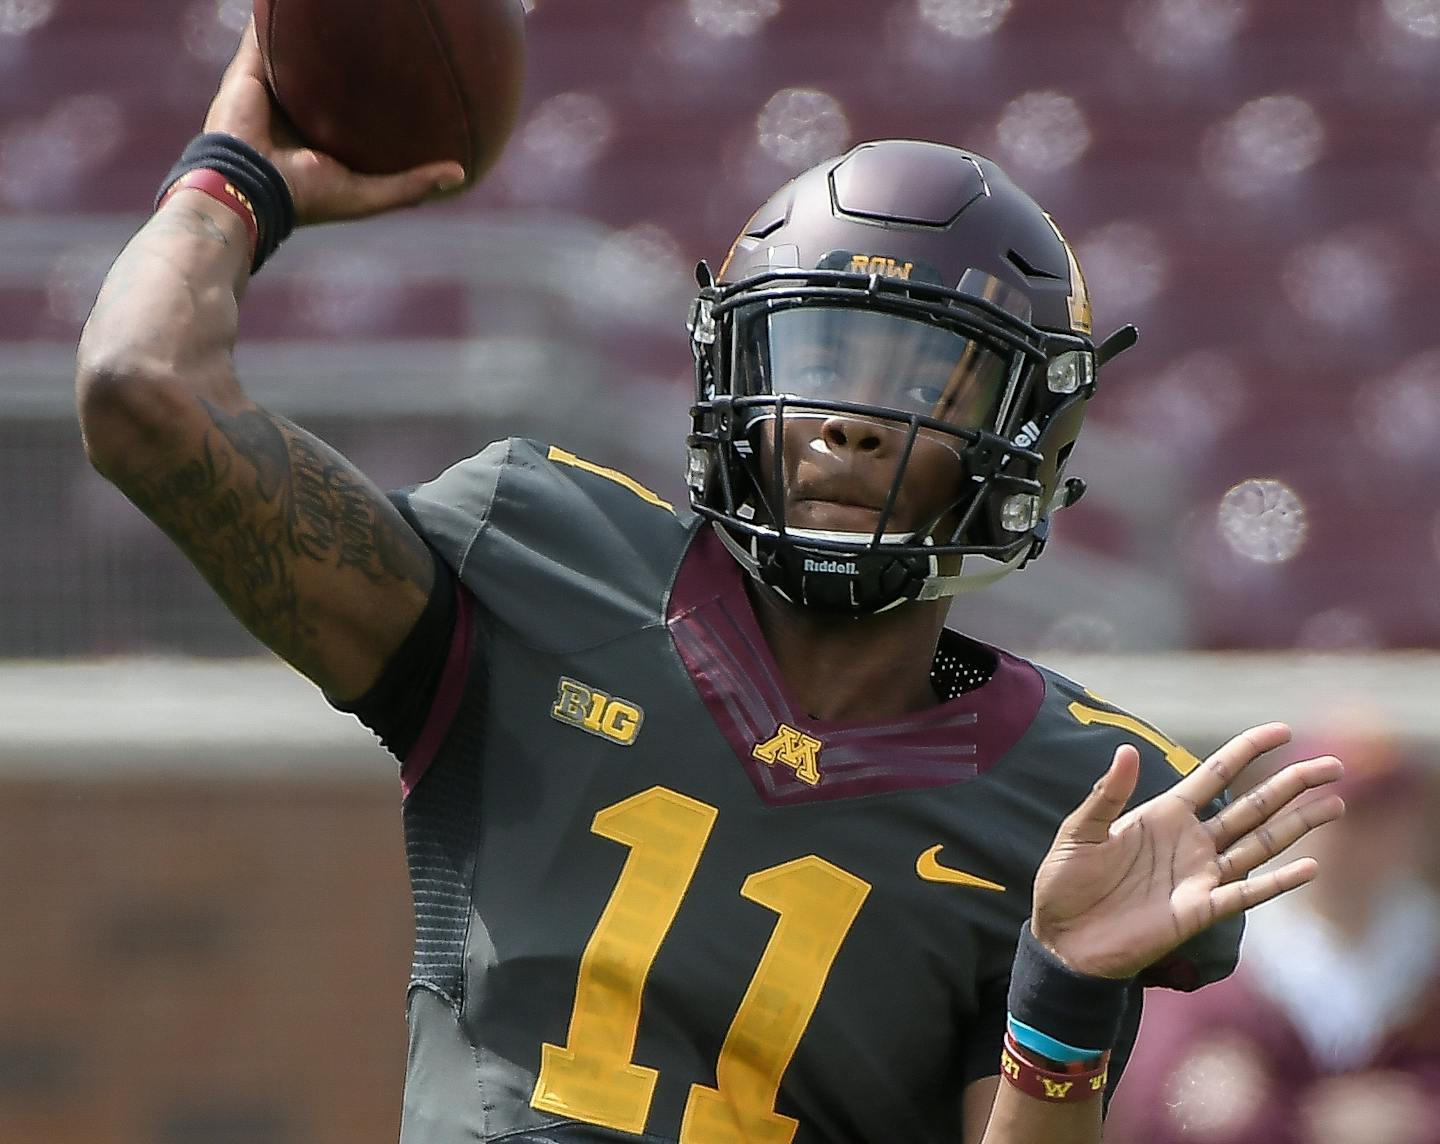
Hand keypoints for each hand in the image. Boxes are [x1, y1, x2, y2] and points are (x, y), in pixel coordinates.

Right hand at [200, 21, 465, 224]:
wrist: (248, 187)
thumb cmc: (307, 197)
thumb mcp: (369, 195)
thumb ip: (411, 184)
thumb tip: (460, 173)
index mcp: (320, 138)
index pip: (351, 108)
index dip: (373, 90)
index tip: (405, 71)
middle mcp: (295, 110)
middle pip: (325, 73)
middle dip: (344, 51)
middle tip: (376, 27)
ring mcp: (270, 88)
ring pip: (294, 48)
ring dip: (308, 27)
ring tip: (337, 3)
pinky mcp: (247, 70)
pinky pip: (262, 33)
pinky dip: (276, 12)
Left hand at [1030, 722, 1343, 978]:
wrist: (1062, 940)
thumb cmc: (1065, 883)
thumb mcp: (1080, 831)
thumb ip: (1106, 793)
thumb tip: (1128, 749)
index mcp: (1164, 814)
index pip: (1216, 774)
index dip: (1248, 750)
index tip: (1282, 730)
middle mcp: (1191, 842)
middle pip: (1253, 806)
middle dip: (1292, 785)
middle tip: (1333, 765)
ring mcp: (1199, 877)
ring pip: (1260, 844)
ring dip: (1298, 826)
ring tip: (1335, 804)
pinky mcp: (1199, 912)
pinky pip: (1246, 894)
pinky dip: (1278, 882)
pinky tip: (1309, 867)